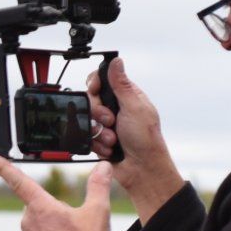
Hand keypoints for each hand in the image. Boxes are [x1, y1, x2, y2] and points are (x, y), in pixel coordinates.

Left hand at [0, 158, 113, 230]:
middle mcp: (28, 222)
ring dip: (50, 230)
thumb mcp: (98, 210)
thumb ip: (99, 185)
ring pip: (37, 228)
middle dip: (52, 211)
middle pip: (38, 208)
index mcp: (41, 206)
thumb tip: (103, 166)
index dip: (3, 168)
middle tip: (73, 225)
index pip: (19, 181)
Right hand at [87, 57, 184, 223]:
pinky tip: (109, 148)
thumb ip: (121, 84)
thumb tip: (117, 61)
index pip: (100, 81)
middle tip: (111, 121)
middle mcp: (115, 109)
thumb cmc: (145, 139)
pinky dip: (96, 144)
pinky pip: (86, 137)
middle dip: (98, 113)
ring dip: (99, 132)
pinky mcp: (99, 140)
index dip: (94, 85)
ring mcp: (106, 125)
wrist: (141, 169)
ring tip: (113, 140)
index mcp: (125, 96)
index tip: (95, 90)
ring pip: (86, 120)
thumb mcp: (134, 107)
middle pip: (89, 101)